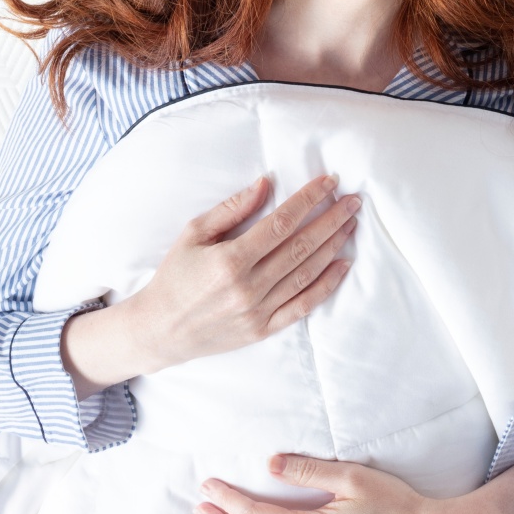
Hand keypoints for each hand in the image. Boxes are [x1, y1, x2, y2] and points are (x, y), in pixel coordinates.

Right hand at [61, 174, 358, 393]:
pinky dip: (327, 285)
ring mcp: (258, 311)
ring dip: (334, 246)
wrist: (159, 330)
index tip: (330, 183)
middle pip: (302, 246)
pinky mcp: (263, 330)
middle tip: (354, 200)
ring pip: (307, 273)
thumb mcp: (193, 234)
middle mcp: (248, 287)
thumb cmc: (175, 276)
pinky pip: (303, 306)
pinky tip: (343, 265)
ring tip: (351, 224)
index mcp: (230, 260)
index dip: (309, 200)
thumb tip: (265, 183)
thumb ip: (232, 209)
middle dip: (332, 219)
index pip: (282, 223)